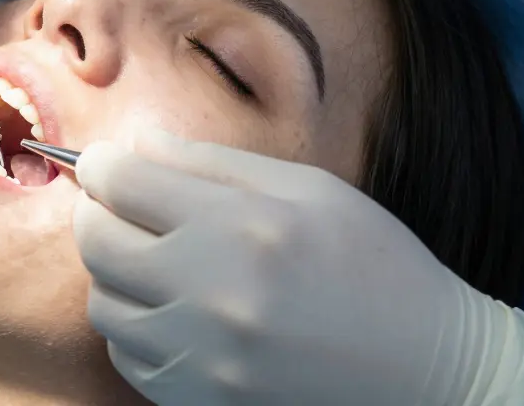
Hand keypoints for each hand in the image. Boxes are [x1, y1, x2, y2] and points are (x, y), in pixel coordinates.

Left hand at [71, 134, 523, 405]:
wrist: (428, 373)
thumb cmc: (374, 267)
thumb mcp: (309, 190)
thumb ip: (212, 163)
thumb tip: (136, 144)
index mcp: (242, 227)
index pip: (119, 182)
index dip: (103, 165)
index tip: (107, 165)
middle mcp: (213, 294)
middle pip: (96, 241)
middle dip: (98, 213)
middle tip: (121, 207)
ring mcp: (203, 357)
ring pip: (103, 302)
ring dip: (116, 274)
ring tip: (157, 262)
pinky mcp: (199, 400)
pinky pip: (126, 355)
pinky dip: (136, 328)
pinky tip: (175, 312)